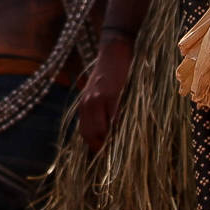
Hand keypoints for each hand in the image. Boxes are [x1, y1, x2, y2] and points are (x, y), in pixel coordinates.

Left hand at [77, 35, 135, 153]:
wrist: (113, 51)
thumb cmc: (110, 72)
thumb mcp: (98, 92)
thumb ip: (99, 110)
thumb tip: (106, 132)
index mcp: (83, 105)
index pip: (85, 133)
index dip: (94, 147)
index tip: (105, 158)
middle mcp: (87, 104)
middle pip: (90, 135)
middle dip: (101, 149)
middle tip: (113, 159)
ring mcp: (97, 100)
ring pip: (101, 130)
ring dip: (110, 142)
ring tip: (121, 150)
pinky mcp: (110, 95)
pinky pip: (114, 118)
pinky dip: (119, 128)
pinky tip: (126, 133)